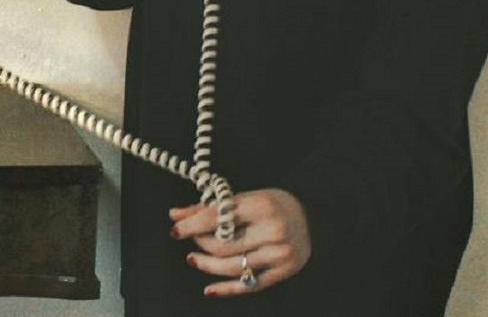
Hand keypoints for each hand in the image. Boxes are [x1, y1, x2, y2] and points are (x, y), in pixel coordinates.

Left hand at [169, 189, 311, 297]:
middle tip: (189, 238)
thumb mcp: (245, 197)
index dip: (192, 225)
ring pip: (232, 267)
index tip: (175, 228)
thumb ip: (210, 207)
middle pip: (223, 245)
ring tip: (193, 259)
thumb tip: (175, 214)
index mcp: (261, 206)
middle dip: (200, 242)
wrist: (313, 216)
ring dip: (207, 265)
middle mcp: (272, 231)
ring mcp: (279, 254)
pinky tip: (209, 289)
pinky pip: (248, 285)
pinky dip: (226, 289)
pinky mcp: (283, 272)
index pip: (217, 219)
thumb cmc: (274, 204)